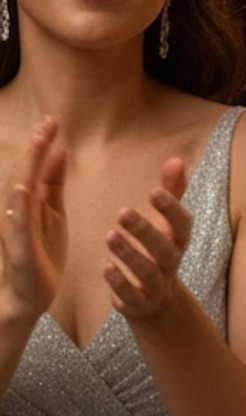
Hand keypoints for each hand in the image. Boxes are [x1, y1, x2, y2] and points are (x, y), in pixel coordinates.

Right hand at [0, 116, 66, 324]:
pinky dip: (20, 206)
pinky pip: (18, 225)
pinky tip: (25, 189)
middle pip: (24, 172)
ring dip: (26, 168)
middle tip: (48, 122)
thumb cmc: (41, 251)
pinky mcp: (20, 250)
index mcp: (28, 201)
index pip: (33, 167)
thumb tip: (60, 149)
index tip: (53, 120)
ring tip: (37, 144)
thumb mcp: (53, 211)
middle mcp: (16, 211)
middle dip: (35, 148)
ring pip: (18, 194)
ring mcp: (15, 229)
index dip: (41, 144)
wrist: (29, 295)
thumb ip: (54, 181)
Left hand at [104, 158, 190, 324]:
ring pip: (148, 272)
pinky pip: (132, 296)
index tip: (153, 191)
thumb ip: (172, 192)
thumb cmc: (159, 250)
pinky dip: (121, 284)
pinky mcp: (139, 303)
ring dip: (130, 255)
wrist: (157, 300)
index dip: (170, 209)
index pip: (182, 224)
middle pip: (165, 249)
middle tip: (122, 213)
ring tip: (110, 236)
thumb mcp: (167, 222)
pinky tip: (106, 268)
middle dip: (145, 231)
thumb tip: (176, 159)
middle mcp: (171, 262)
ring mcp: (156, 285)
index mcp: (178, 240)